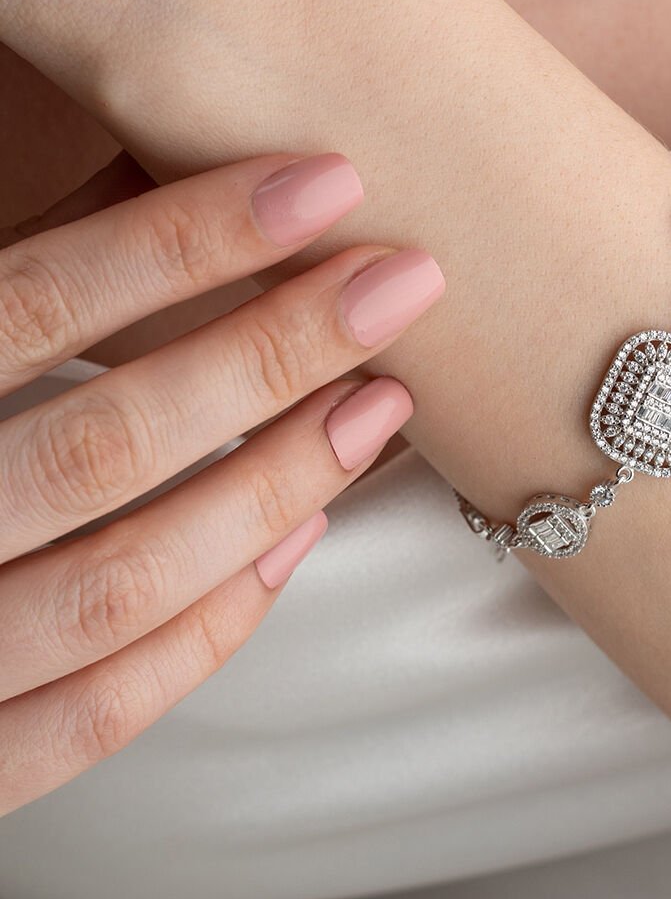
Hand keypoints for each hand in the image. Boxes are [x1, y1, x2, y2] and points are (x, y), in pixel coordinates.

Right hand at [0, 150, 442, 816]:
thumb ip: (0, 278)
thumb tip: (161, 187)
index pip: (29, 307)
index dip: (184, 242)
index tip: (326, 181)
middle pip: (99, 445)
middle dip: (271, 355)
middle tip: (402, 280)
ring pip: (117, 586)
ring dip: (272, 489)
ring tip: (378, 404)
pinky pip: (90, 716)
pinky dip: (206, 632)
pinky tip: (296, 542)